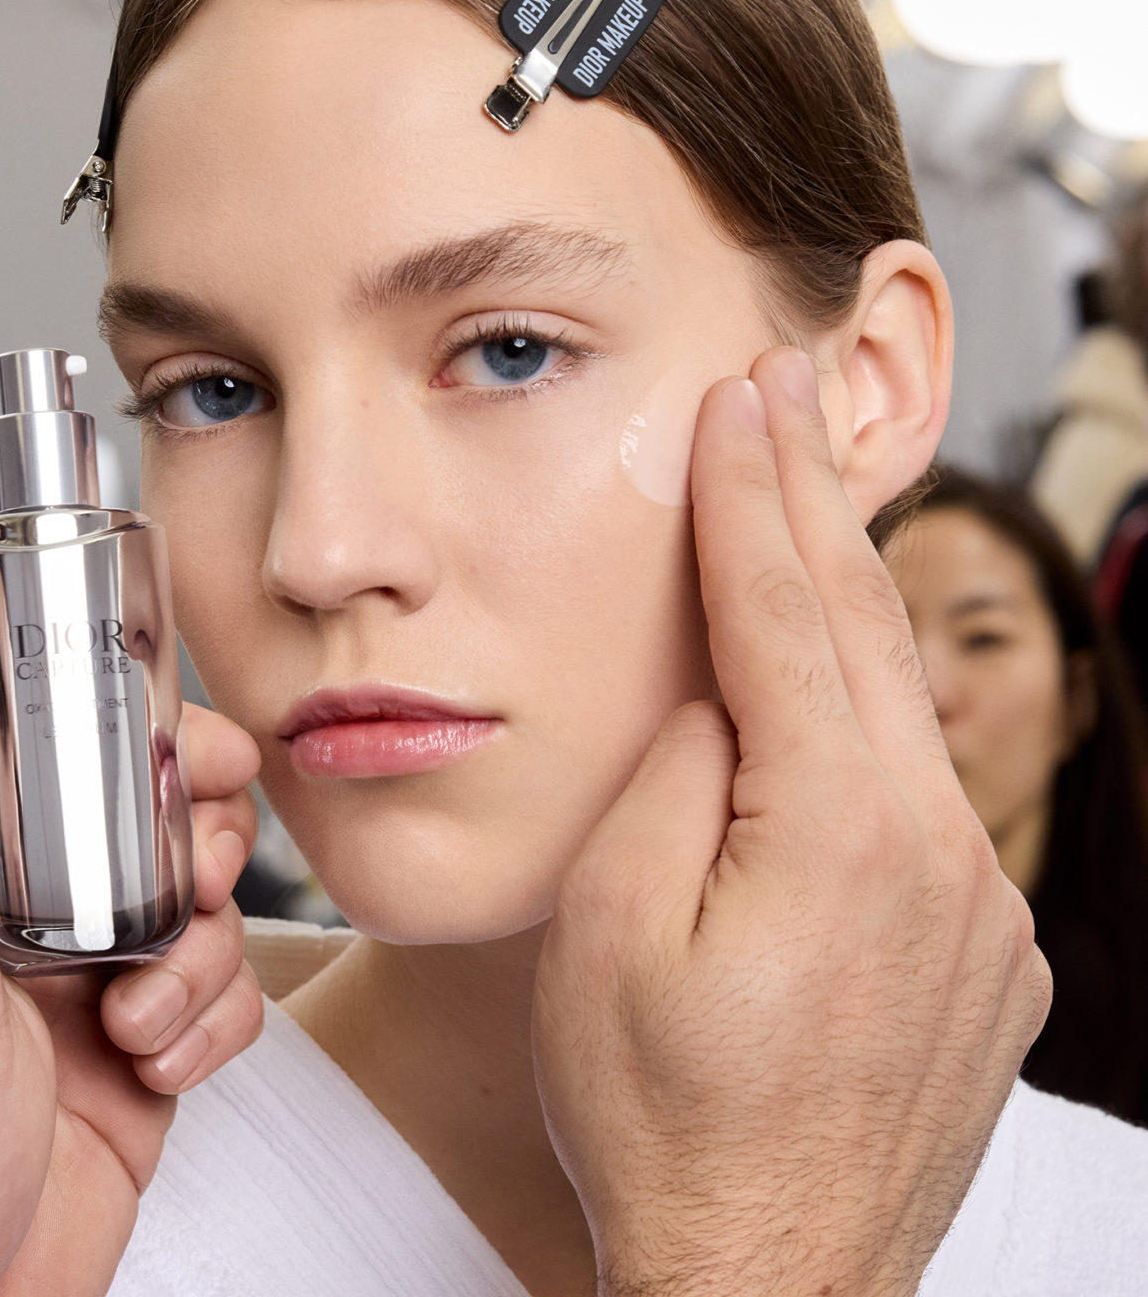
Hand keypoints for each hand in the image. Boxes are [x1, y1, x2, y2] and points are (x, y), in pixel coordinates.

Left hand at [0, 636, 262, 1296]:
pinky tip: (161, 1063)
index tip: (206, 754)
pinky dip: (215, 1026)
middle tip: (193, 882)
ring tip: (142, 1013)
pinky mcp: (146, 1052)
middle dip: (204, 849)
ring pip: (210, 912)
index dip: (159, 746)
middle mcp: (38, 919)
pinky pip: (228, 1002)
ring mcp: (96, 985)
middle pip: (168, 828)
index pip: (84, 765)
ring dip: (203, 958)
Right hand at [531, 347, 1051, 1296]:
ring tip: (809, 505)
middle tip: (787, 392)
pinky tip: (839, 693)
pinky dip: (876, 724)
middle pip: (865, 630)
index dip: (750, 495)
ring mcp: (982, 907)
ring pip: (902, 712)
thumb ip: (678, 775)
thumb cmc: (659, 1118)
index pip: (783, 613)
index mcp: (840, 831)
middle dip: (813, 499)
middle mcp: (940, 852)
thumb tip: (723, 690)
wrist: (764, 1281)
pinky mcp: (991, 952)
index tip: (737, 401)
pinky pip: (925, 802)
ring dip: (847, 602)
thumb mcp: (609, 928)